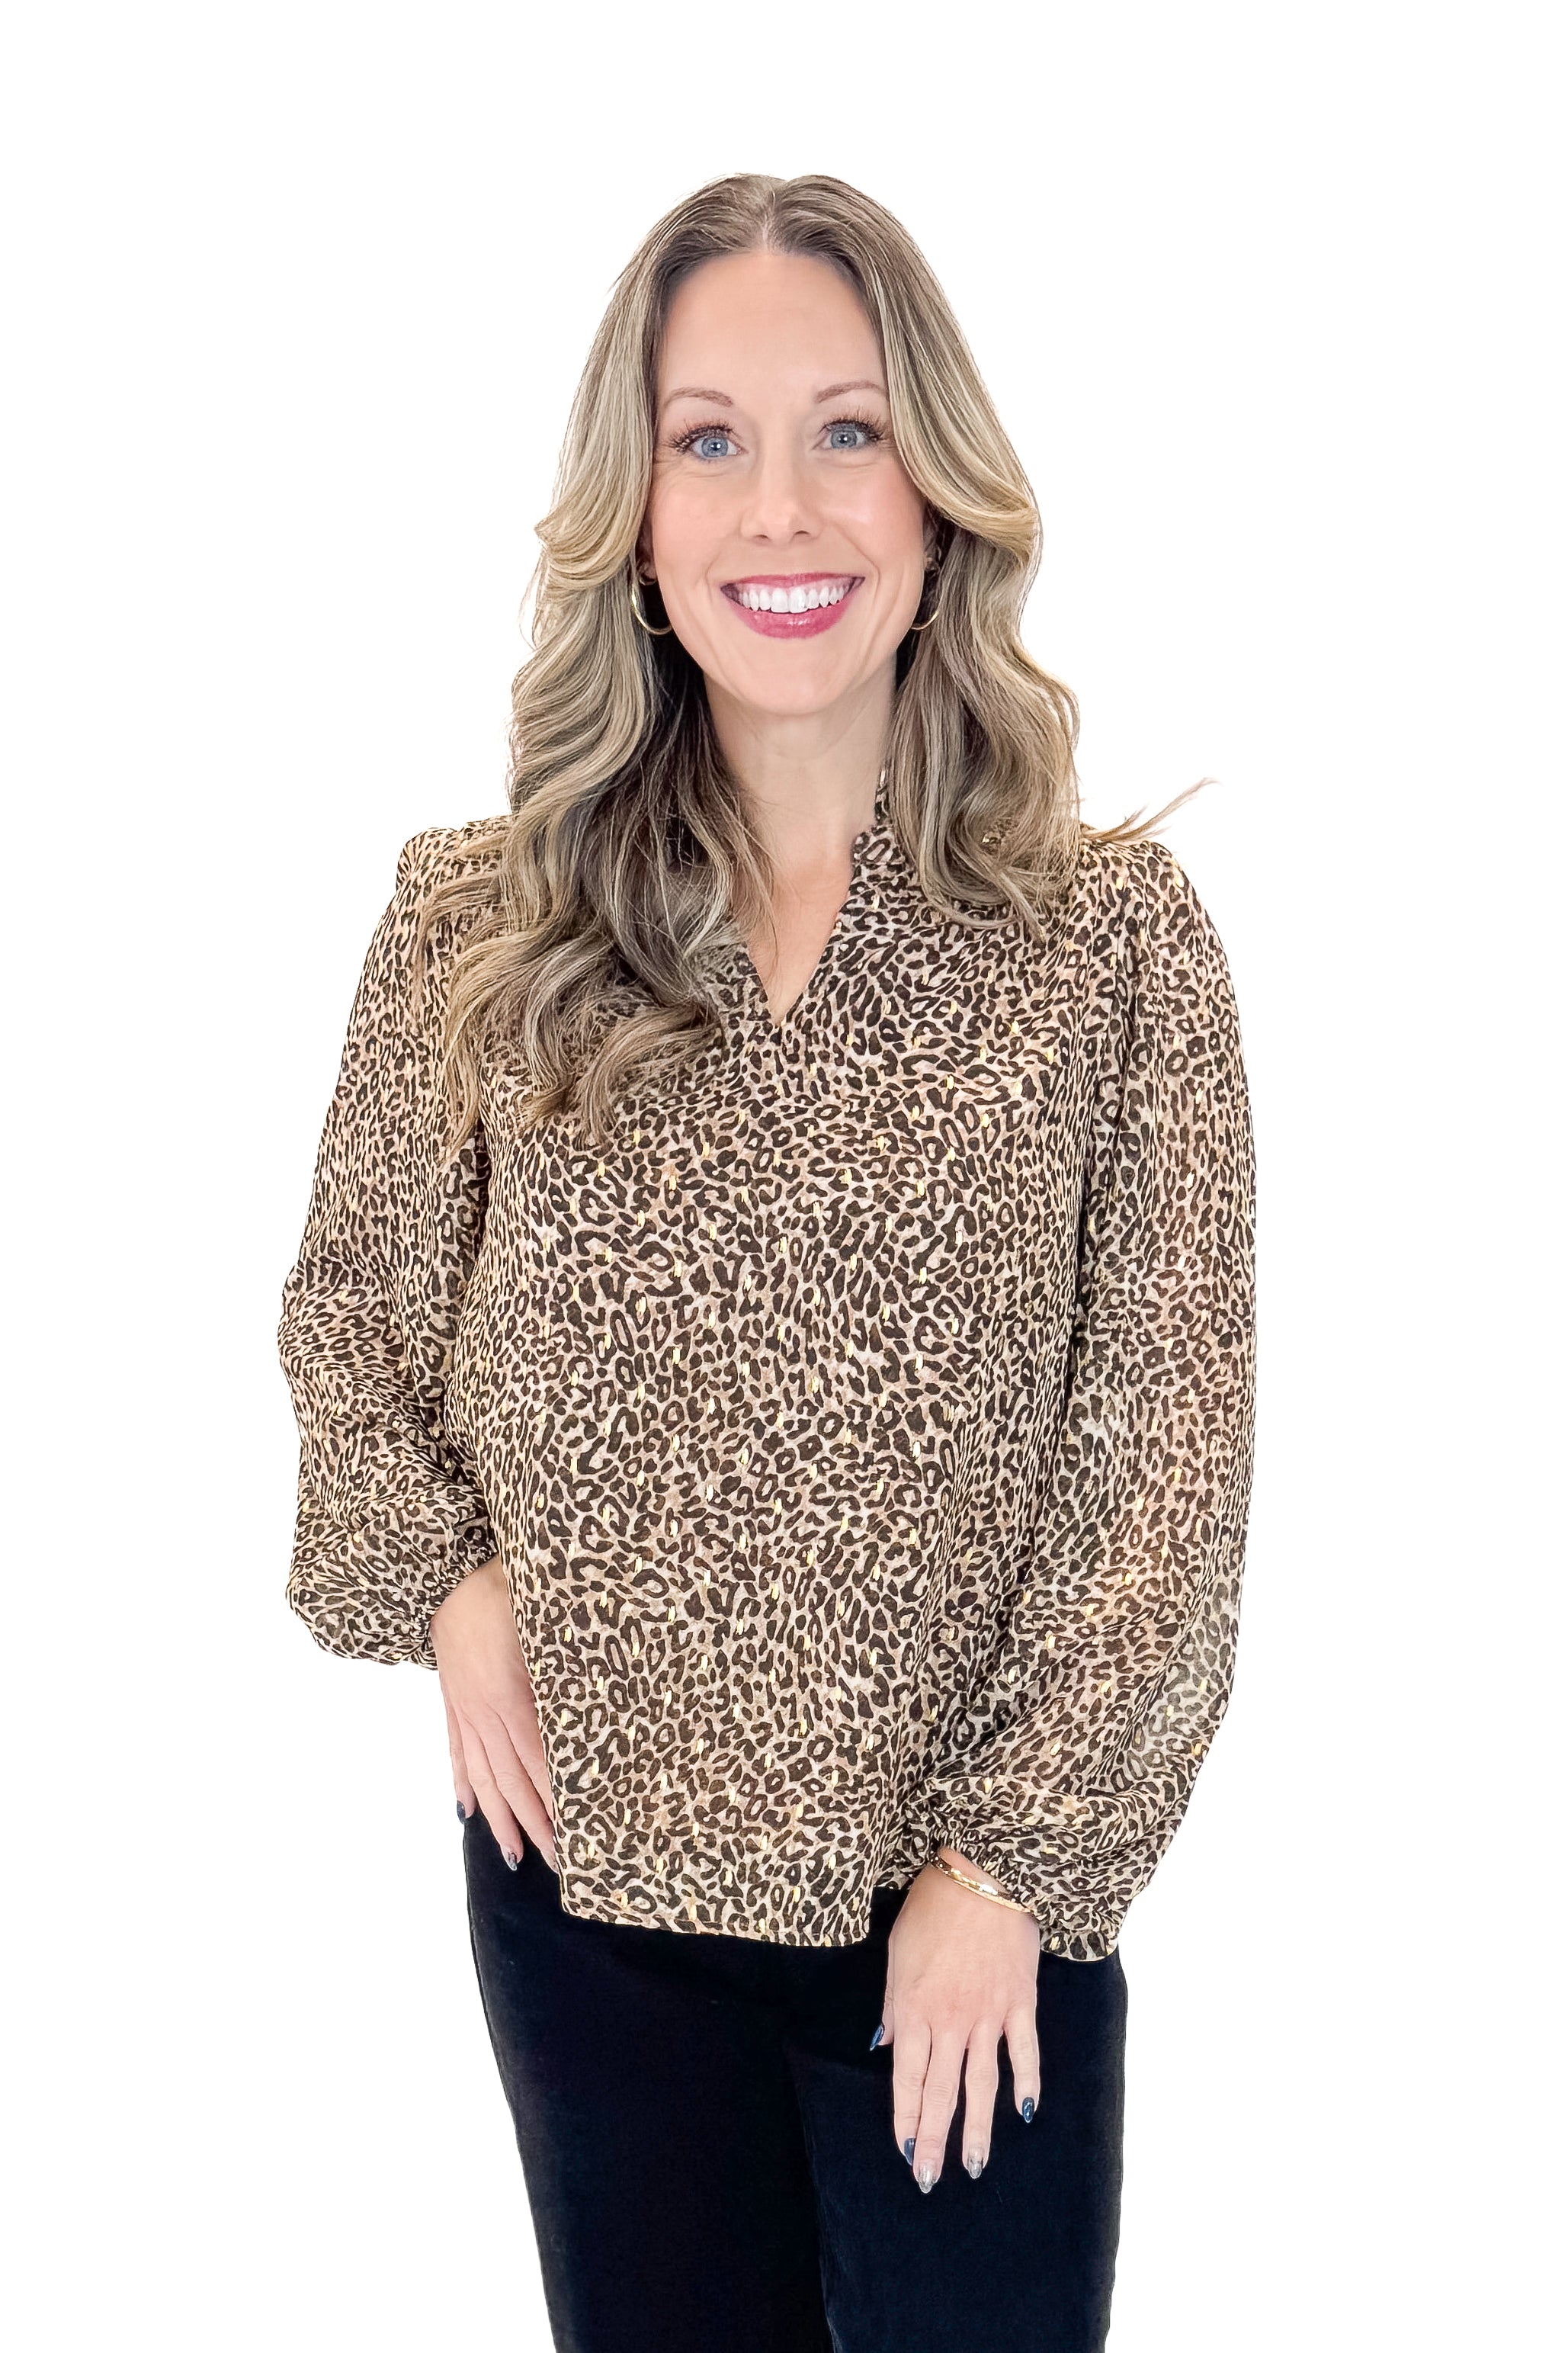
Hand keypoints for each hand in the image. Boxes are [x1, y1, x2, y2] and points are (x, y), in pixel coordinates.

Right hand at [429, 1556, 556, 1873]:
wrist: (447, 1575)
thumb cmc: (504, 1591)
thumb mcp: (542, 1626)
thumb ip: (564, 1668)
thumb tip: (594, 1703)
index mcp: (511, 1697)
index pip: (538, 1763)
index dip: (556, 1803)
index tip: (576, 1836)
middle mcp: (485, 1714)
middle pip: (512, 1782)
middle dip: (535, 1826)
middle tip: (559, 1864)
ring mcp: (465, 1711)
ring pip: (483, 1776)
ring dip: (499, 1818)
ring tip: (512, 1855)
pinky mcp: (453, 1703)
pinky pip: (457, 1752)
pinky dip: (463, 1784)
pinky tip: (466, 1810)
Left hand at [875, 1850, 1040, 2190]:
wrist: (980, 1876)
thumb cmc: (930, 1910)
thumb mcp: (896, 1954)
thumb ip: (891, 2006)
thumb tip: (883, 2045)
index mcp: (915, 2009)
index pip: (907, 2078)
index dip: (906, 2119)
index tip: (905, 2153)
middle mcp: (951, 2020)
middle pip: (942, 2091)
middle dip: (934, 2140)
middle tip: (931, 2180)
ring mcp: (989, 2014)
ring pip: (983, 2083)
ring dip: (977, 2128)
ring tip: (974, 2167)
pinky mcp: (1020, 2002)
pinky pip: (1025, 2051)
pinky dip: (1027, 2083)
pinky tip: (1025, 2113)